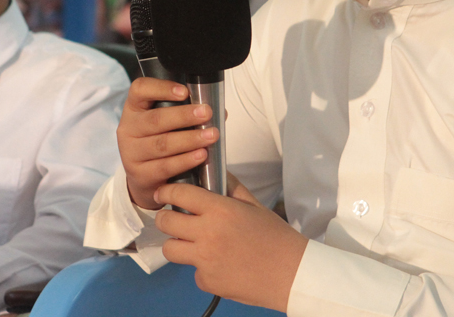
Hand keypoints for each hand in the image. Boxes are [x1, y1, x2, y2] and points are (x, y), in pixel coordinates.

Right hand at [116, 78, 217, 209]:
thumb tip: (219, 111)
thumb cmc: (159, 140)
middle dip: (184, 116)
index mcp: (134, 108)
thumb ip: (185, 112)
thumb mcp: (164, 123)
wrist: (144, 177)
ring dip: (190, 139)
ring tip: (211, 136)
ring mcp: (131, 153)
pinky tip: (201, 155)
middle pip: (155, 119)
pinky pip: (165, 166)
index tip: (184, 92)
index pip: (140, 90)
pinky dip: (185, 160)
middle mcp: (128, 128)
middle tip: (207, 113)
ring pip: (162, 144)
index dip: (161, 88)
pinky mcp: (140, 174)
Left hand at [154, 173, 308, 312]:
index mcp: (220, 210)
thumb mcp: (254, 205)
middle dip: (165, 218)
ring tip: (192, 243)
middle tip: (172, 219)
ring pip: (170, 249)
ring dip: (177, 245)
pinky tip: (220, 265)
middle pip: (166, 222)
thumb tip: (215, 171)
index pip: (179, 194)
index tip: (162, 193)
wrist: (291, 274)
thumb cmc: (276, 238)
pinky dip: (202, 269)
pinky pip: (193, 272)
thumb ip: (231, 187)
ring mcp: (205, 260)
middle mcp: (208, 234)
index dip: (166, 191)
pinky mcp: (208, 281)